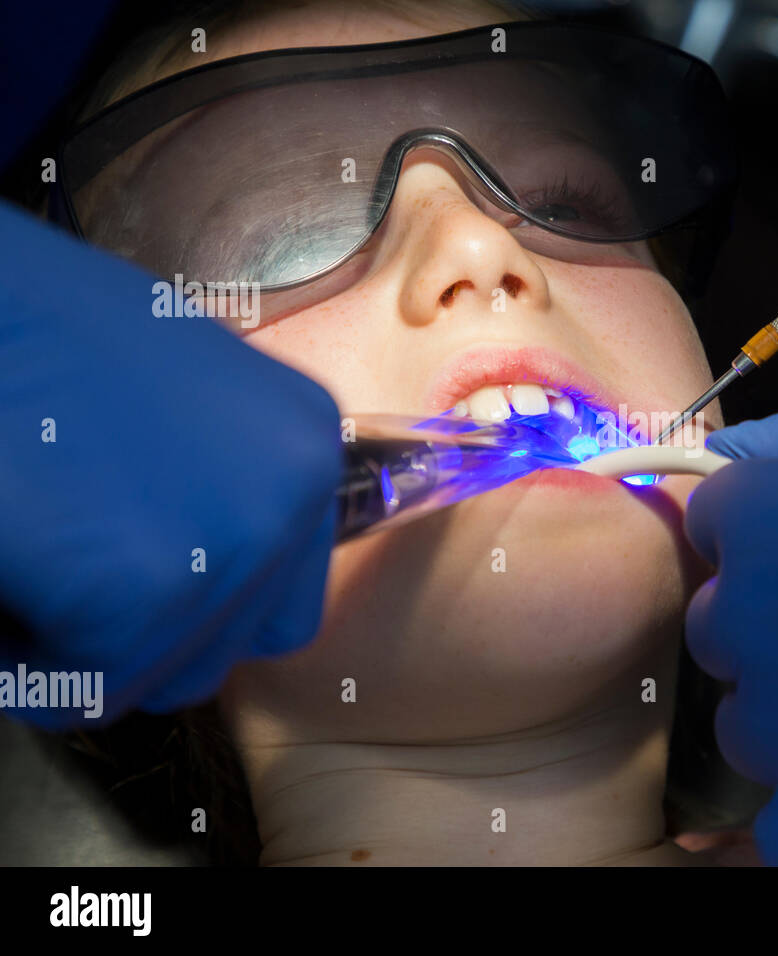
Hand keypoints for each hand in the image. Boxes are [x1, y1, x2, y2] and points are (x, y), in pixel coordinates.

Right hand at [0, 204, 339, 726]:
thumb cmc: (33, 337)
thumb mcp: (167, 394)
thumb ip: (209, 480)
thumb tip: (193, 550)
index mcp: (303, 441)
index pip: (279, 595)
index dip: (191, 603)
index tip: (124, 577)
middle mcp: (293, 496)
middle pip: (222, 646)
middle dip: (134, 635)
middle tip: (62, 572)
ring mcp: (232, 550)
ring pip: (155, 675)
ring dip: (80, 649)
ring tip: (33, 560)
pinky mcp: (146, 599)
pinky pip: (83, 687)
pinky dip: (24, 662)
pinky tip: (7, 578)